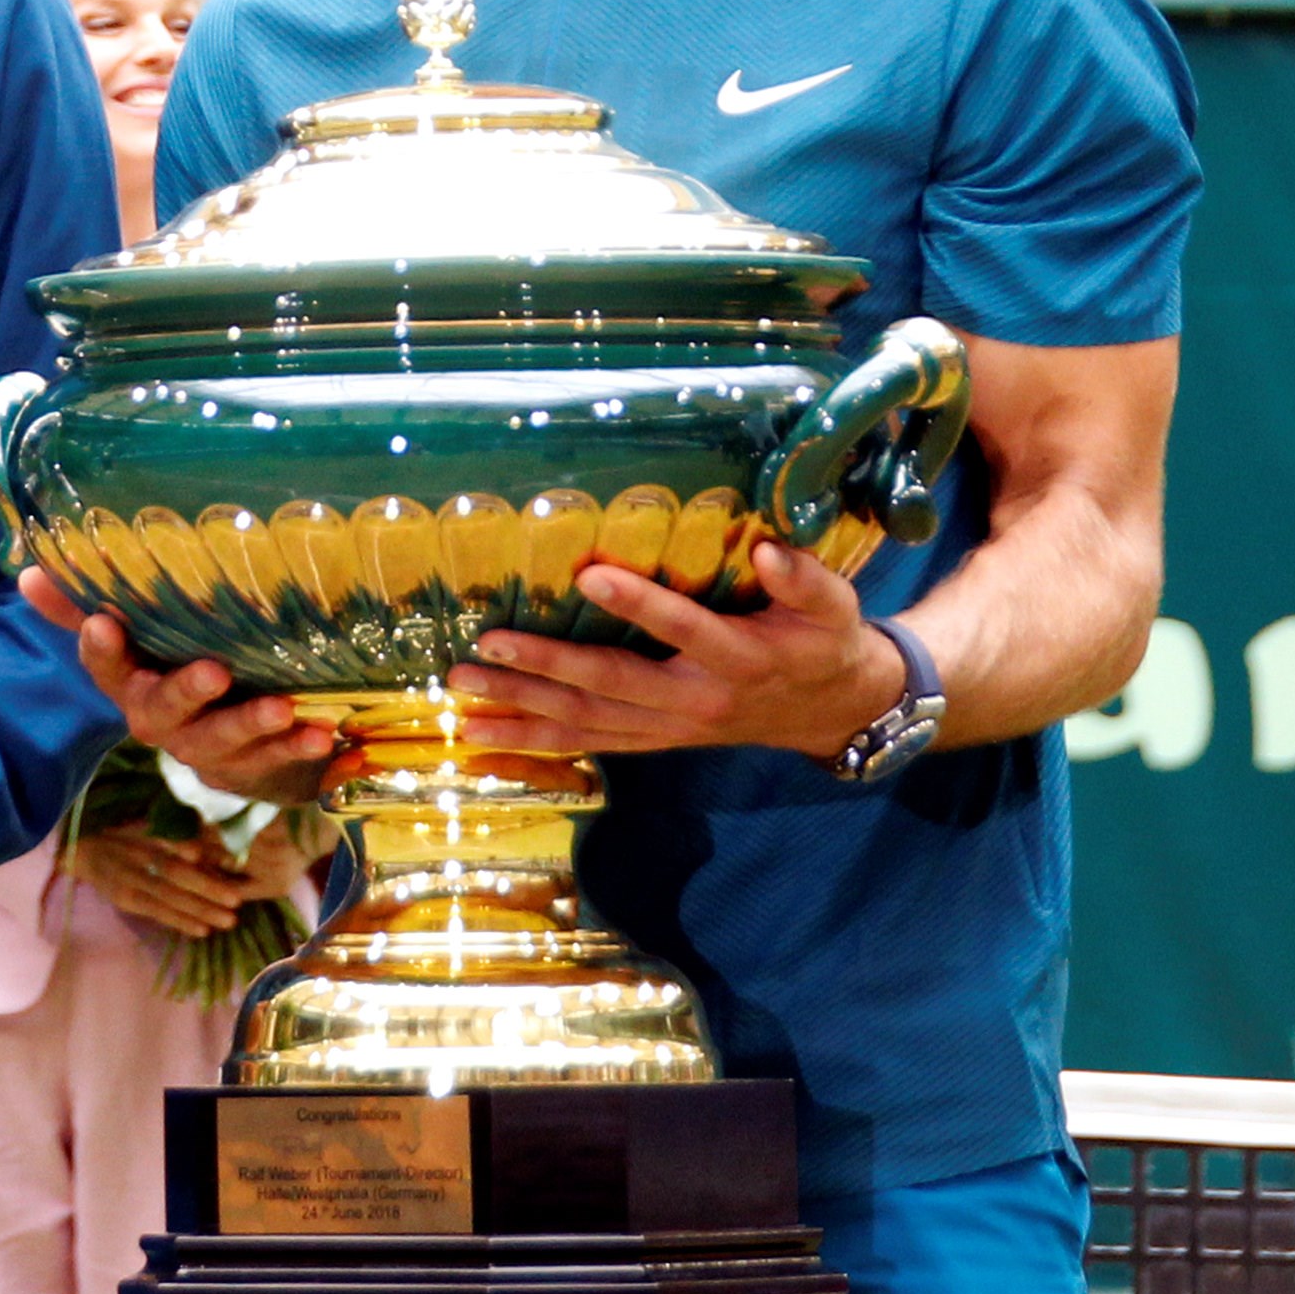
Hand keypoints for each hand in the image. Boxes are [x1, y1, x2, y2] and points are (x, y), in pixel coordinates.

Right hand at [20, 566, 335, 806]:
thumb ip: (90, 601)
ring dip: (251, 724)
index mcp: (128, 681)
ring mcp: (202, 749)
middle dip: (184, 692)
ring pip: (218, 742)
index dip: (101, 648)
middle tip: (213, 672)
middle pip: (160, 710)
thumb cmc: (178, 667)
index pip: (103, 663)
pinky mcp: (246, 768)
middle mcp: (157, 720)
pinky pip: (268, 763)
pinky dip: (294, 749)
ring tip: (284, 708)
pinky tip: (320, 733)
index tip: (104, 622)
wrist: (235, 742)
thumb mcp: (140, 635)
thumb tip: (28, 572)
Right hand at [67, 823, 260, 934]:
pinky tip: (202, 931)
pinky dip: (179, 921)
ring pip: (168, 896)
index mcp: (144, 833)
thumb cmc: (120, 835)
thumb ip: (174, 835)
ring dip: (200, 909)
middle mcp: (135, 855)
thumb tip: (212, 848)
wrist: (78, 850)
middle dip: (208, 887)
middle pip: (175, 873)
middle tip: (237, 901)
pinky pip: (156, 912)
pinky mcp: (124, 899)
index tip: (231, 862)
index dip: (203, 853)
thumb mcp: (143, 826)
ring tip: (229, 921)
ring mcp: (127, 879)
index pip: (175, 843)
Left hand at [437, 544, 907, 761]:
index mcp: (742, 657)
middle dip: (546, 668)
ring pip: (589, 723)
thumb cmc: (824, 642)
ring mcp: (671, 726)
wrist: (834, 712)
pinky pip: (588, 743)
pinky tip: (483, 735)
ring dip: (522, 713)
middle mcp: (697, 699)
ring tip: (461, 698)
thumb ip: (803, 578)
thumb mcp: (833, 605)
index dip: (641, 605)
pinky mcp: (654, 738)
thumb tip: (767, 551)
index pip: (686, 629)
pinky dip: (535, 742)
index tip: (590, 575)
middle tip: (484, 648)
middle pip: (614, 685)